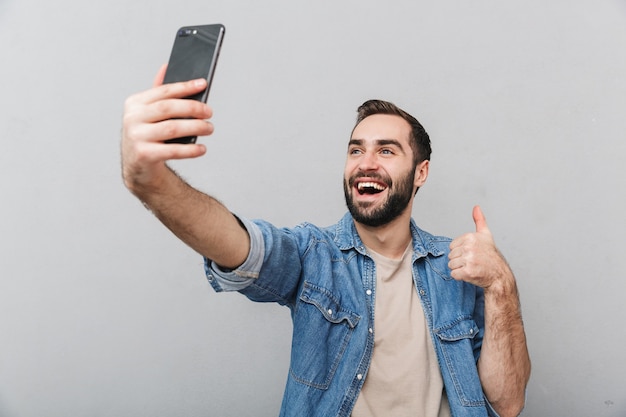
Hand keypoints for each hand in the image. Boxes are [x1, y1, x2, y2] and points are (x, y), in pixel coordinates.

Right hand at [121, 65, 213, 192]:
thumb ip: (158, 93)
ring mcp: (136, 137)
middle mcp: (132, 118)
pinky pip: (173, 150)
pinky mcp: (144, 155)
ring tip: (209, 128)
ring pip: (172, 128)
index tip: (203, 84)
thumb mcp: (149, 113)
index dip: (185, 87)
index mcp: (134, 103)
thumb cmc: (148, 136)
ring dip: (195, 127)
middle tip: (209, 112)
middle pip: (168, 108)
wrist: (138, 168)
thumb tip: (166, 67)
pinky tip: (202, 148)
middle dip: (193, 108)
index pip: (163, 91)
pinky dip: (191, 150)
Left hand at [448, 206, 511, 288]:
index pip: (452, 246)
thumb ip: (479, 220)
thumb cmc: (491, 255)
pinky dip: (460, 277)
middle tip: (473, 261)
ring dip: (459, 269)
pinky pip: (454, 274)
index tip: (472, 253)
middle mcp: (469, 247)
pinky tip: (470, 274)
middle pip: (451, 256)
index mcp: (470, 237)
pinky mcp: (467, 272)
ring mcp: (468, 260)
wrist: (499, 274)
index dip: (460, 251)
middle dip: (459, 260)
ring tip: (472, 267)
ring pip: (451, 265)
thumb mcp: (486, 235)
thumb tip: (476, 207)